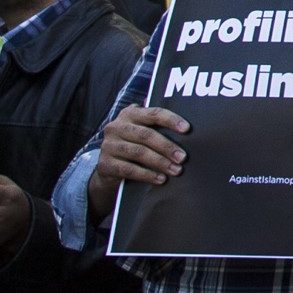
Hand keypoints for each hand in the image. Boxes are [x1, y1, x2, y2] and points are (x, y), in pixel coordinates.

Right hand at [90, 104, 191, 219]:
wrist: (108, 167)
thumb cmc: (134, 144)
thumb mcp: (142, 130)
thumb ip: (158, 124)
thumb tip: (188, 126)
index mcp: (129, 114)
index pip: (153, 113)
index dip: (171, 120)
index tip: (187, 129)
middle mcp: (116, 127)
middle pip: (146, 135)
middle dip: (168, 147)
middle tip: (183, 157)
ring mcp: (108, 145)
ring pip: (139, 153)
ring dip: (160, 162)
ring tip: (176, 170)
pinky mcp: (105, 164)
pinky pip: (129, 170)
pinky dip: (147, 175)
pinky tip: (161, 179)